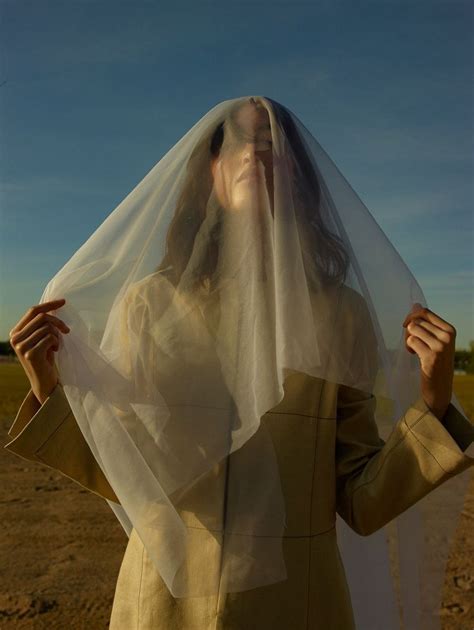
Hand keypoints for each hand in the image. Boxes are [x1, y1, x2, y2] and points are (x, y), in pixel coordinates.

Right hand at [9, 299, 69, 404]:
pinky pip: (50, 338)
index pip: (33, 311)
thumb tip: (55, 305)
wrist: (44, 381)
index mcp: (16, 332)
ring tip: (55, 345)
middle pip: (41, 317)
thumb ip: (42, 324)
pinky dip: (57, 343)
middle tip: (66, 331)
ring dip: (57, 336)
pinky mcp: (31, 354)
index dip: (49, 304)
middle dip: (58, 322)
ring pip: (47, 328)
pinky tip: (55, 351)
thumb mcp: (41, 338)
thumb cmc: (45, 357)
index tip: (63, 301)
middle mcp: (15, 338)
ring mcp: (22, 346)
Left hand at [403, 303, 455, 420]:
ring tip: (413, 349)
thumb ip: (426, 323)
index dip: (411, 316)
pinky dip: (408, 348)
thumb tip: (416, 304)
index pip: (425, 312)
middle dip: (408, 330)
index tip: (407, 326)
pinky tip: (414, 355)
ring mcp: (440, 347)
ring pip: (412, 329)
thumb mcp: (435, 340)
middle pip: (416, 321)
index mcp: (450, 330)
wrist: (440, 387)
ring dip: (407, 339)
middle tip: (411, 342)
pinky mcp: (431, 357)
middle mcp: (447, 336)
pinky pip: (411, 341)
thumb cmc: (435, 361)